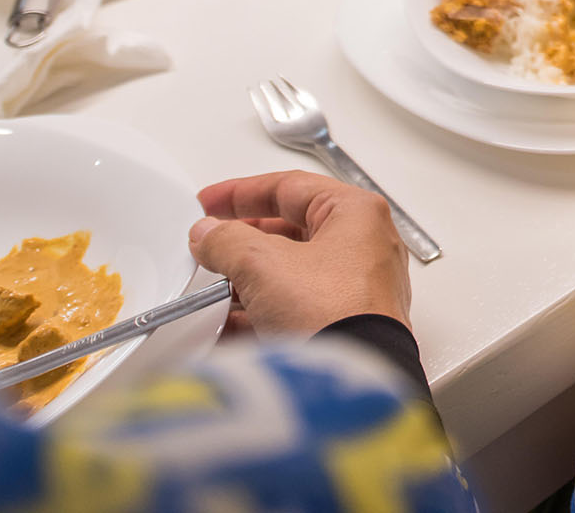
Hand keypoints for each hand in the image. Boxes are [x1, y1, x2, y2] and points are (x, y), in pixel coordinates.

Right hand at [190, 171, 412, 337]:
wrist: (345, 386)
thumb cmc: (330, 314)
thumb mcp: (262, 262)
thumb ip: (227, 240)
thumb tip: (209, 234)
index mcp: (356, 214)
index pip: (291, 187)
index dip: (243, 193)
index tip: (209, 202)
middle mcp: (365, 249)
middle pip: (292, 232)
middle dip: (244, 242)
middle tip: (210, 246)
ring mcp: (359, 292)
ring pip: (292, 275)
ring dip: (250, 282)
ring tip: (214, 289)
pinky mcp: (346, 329)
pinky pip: (296, 313)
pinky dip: (262, 315)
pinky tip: (229, 328)